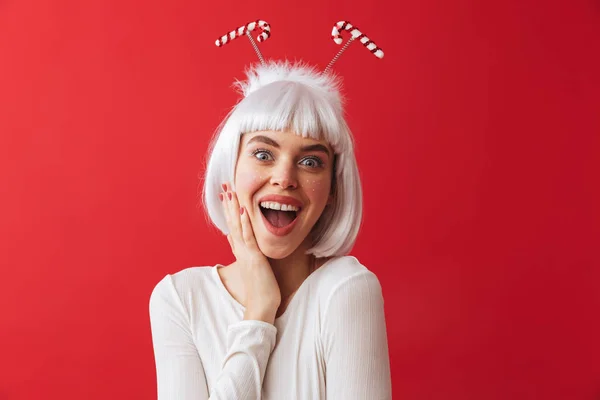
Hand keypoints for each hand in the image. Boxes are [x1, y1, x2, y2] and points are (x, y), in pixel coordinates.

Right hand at [221, 182, 280, 323]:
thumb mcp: (251, 267)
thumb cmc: (261, 290)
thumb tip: (234, 241)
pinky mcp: (254, 257)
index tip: (225, 196)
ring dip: (233, 208)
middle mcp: (241, 250)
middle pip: (232, 223)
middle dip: (228, 204)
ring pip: (237, 226)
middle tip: (223, 187)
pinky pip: (248, 237)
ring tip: (229, 192)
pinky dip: (244, 223)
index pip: (232, 227)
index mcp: (241, 252)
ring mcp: (246, 253)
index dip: (228, 211)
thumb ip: (243, 253)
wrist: (261, 307)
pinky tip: (242, 209)